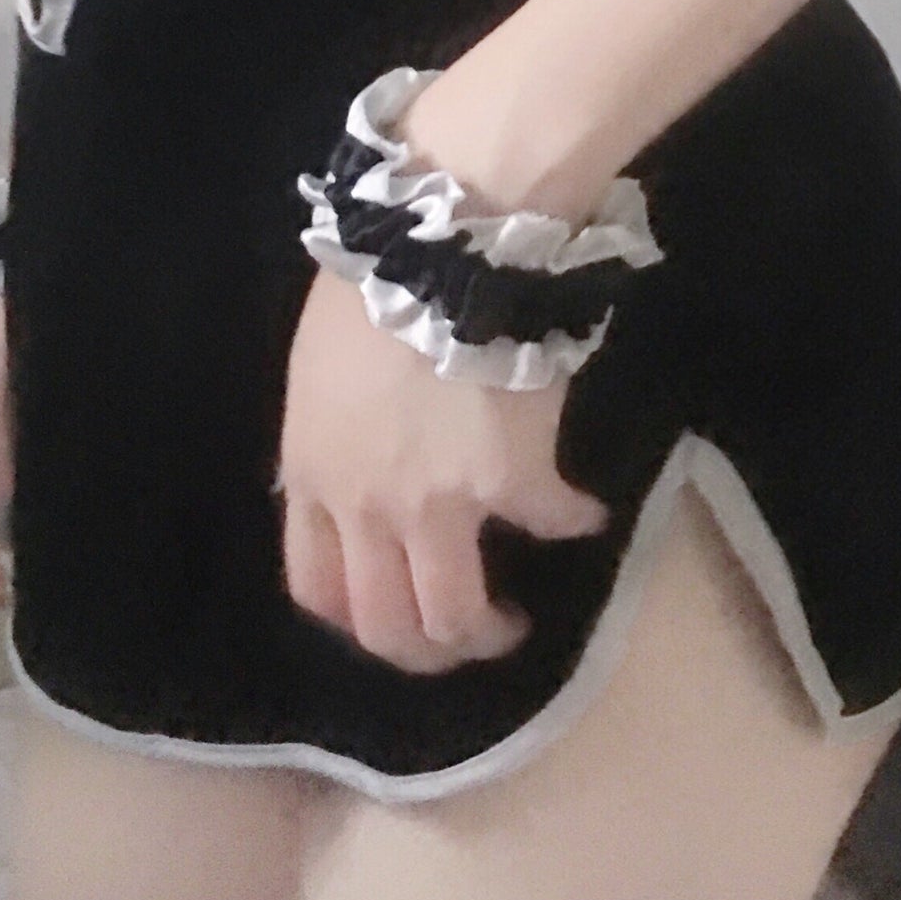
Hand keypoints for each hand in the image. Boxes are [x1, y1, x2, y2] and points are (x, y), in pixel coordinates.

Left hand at [278, 267, 609, 673]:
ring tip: (514, 623)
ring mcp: (443, 504)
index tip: (387, 620)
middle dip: (425, 652)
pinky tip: (584, 513)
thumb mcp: (316, 374)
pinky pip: (553, 523)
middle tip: (456, 638)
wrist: (440, 247)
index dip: (353, 620)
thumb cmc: (369, 286)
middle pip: (388, 627)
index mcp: (316, 477)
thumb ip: (328, 440)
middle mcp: (371, 509)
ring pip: (458, 614)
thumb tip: (353, 472)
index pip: (316, 588)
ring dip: (489, 632)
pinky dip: (574, 524)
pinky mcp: (516, 481)